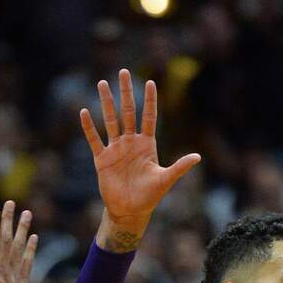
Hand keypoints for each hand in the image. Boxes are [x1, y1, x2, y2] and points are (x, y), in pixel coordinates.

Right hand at [0, 201, 41, 282]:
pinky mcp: (23, 282)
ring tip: (27, 213)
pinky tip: (33, 236)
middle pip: (6, 240)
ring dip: (23, 229)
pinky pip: (27, 261)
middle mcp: (2, 271)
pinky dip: (31, 248)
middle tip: (10, 203)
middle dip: (8, 220)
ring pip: (19, 247)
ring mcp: (14, 276)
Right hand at [80, 69, 199, 250]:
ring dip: (106, 102)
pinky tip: (84, 112)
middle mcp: (130, 142)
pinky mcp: (102, 159)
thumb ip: (180, 167)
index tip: (151, 82)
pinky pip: (95, 140)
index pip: (149, 117)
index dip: (150, 100)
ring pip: (110, 120)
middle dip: (125, 92)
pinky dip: (89, 127)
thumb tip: (198, 157)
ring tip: (102, 83)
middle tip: (123, 72)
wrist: (130, 211)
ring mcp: (115, 149)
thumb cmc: (150, 196)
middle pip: (127, 112)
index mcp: (147, 144)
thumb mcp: (166, 180)